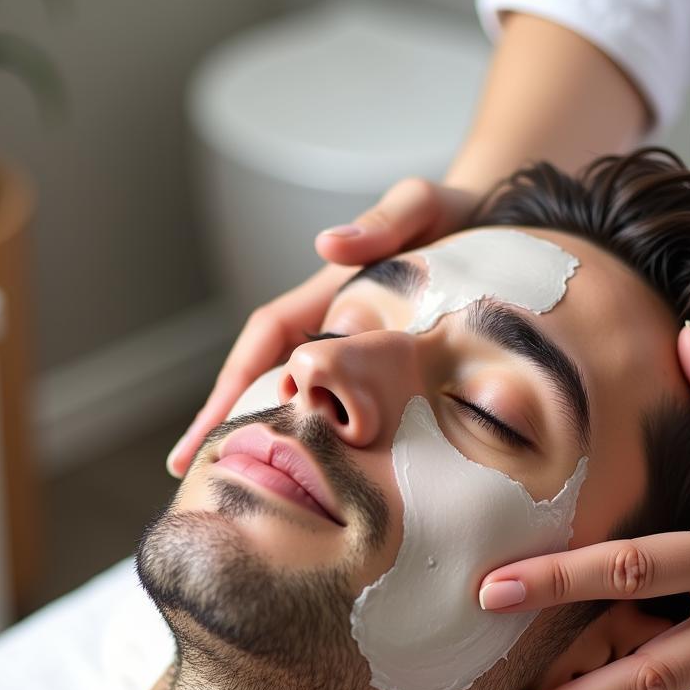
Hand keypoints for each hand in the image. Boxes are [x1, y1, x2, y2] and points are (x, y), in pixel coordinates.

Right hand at [166, 178, 479, 475]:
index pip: (265, 343)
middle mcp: (329, 327)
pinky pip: (342, 407)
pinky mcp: (380, 368)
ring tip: (236, 481)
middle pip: (266, 377)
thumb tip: (326, 246)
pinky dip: (320, 438)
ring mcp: (353, 350)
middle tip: (193, 471)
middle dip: (228, 420)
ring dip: (266, 434)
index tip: (204, 431)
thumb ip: (382, 223)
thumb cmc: (453, 214)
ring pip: (299, 398)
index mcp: (326, 296)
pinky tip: (314, 472)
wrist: (496, 222)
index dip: (233, 385)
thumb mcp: (419, 208)